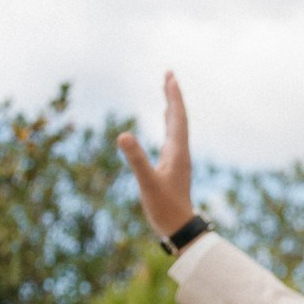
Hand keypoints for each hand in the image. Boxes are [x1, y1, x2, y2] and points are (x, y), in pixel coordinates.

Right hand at [115, 71, 196, 239]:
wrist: (180, 229)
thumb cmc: (165, 208)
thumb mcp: (147, 182)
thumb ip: (136, 159)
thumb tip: (123, 135)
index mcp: (177, 152)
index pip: (177, 118)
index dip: (174, 97)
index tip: (170, 76)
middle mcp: (180, 152)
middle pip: (179, 118)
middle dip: (173, 96)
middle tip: (169, 75)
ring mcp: (178, 159)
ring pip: (176, 127)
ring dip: (172, 107)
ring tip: (168, 90)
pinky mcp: (173, 166)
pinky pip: (172, 137)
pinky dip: (169, 123)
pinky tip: (166, 120)